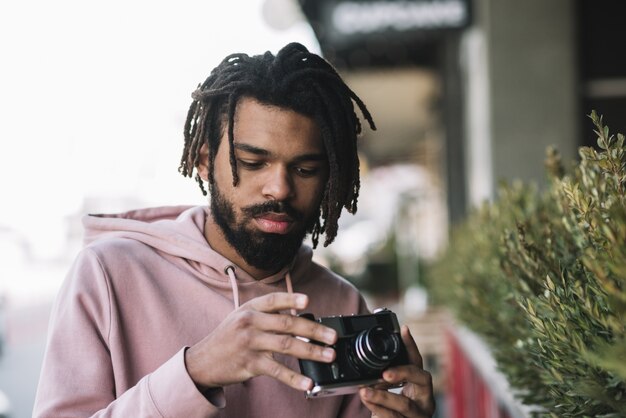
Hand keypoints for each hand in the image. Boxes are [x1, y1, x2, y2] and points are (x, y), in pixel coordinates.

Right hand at [184, 292, 336, 391]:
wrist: (202, 361)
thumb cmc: (228, 337)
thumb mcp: (242, 317)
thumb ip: (267, 315)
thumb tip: (299, 317)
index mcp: (250, 309)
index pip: (273, 301)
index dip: (291, 299)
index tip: (308, 301)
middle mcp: (250, 323)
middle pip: (287, 324)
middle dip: (314, 330)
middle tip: (332, 336)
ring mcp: (250, 344)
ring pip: (287, 345)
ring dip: (311, 351)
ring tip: (328, 356)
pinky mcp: (250, 364)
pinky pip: (277, 370)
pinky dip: (294, 378)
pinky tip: (308, 382)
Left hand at [359, 325, 434, 417]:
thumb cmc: (393, 413)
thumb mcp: (391, 394)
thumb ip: (384, 381)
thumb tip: (368, 363)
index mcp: (421, 387)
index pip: (418, 362)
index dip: (411, 345)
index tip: (403, 329)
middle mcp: (425, 400)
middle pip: (422, 379)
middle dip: (403, 372)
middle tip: (384, 372)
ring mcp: (419, 415)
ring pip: (405, 404)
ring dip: (383, 396)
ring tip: (364, 391)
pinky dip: (379, 411)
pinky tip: (369, 405)